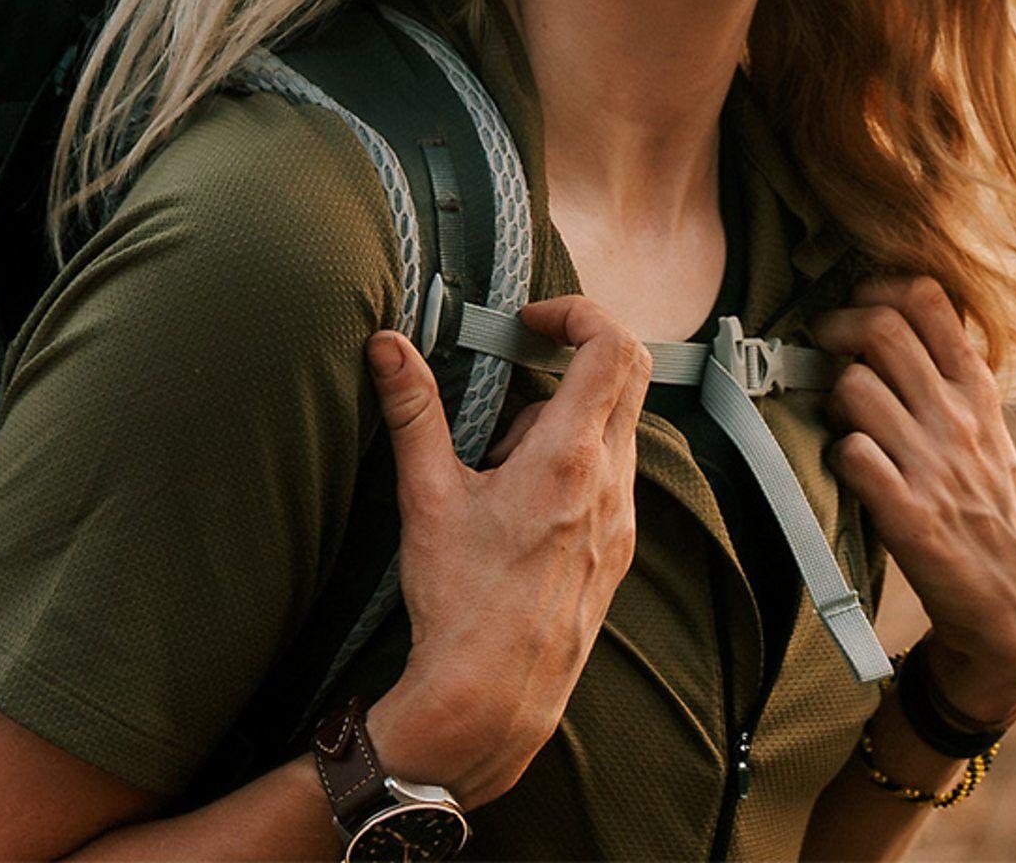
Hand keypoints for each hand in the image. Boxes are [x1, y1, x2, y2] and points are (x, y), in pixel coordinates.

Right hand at [361, 295, 651, 808]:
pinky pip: (611, 475)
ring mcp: (621, 521)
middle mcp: (610, 484)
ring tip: (502, 454)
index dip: (578, 312)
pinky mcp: (617, 552)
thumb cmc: (460, 604)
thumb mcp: (427, 497)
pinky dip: (574, 459)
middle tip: (522, 359)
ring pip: (616, 429)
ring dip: (567, 414)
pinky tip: (520, 498)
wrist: (492, 702)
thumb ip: (412, 410)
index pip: (613, 346)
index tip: (531, 319)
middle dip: (575, 353)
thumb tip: (386, 346)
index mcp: (569, 459)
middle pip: (628, 377)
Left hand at [807, 272, 1015, 724]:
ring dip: (829, 397)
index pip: (927, 298)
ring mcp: (935, 467)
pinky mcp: (911, 517)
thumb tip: (891, 309)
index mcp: (977, 391)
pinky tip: (845, 466)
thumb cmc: (985, 503)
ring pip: (854, 387)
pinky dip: (836, 454)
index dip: (876, 288)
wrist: (1015, 608)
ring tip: (836, 418)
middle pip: (880, 329)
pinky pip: (850, 456)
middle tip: (823, 348)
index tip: (856, 304)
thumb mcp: (985, 428)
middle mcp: (958, 420)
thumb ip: (947, 373)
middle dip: (835, 327)